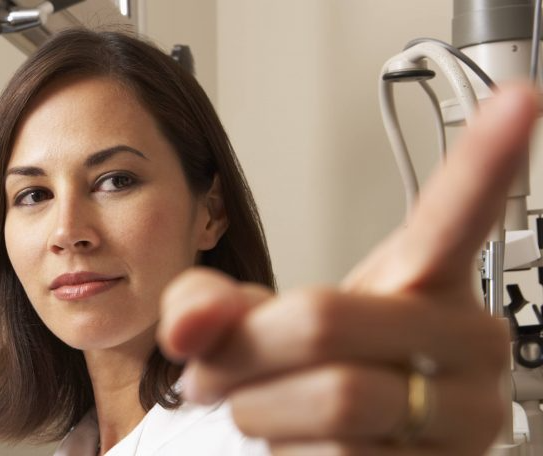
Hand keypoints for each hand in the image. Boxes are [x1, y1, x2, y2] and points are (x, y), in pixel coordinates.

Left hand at [157, 83, 536, 454]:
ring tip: (249, 407)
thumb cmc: (305, 367)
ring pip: (331, 398)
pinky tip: (292, 445)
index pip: (457, 215)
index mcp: (423, 278)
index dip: (486, 160)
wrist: (332, 444)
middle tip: (210, 368)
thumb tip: (190, 326)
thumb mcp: (252, 321)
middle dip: (241, 350)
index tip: (517, 101)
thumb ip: (205, 302)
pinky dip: (285, 453)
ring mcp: (465, 412)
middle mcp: (464, 341)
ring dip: (255, 409)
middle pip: (325, 320)